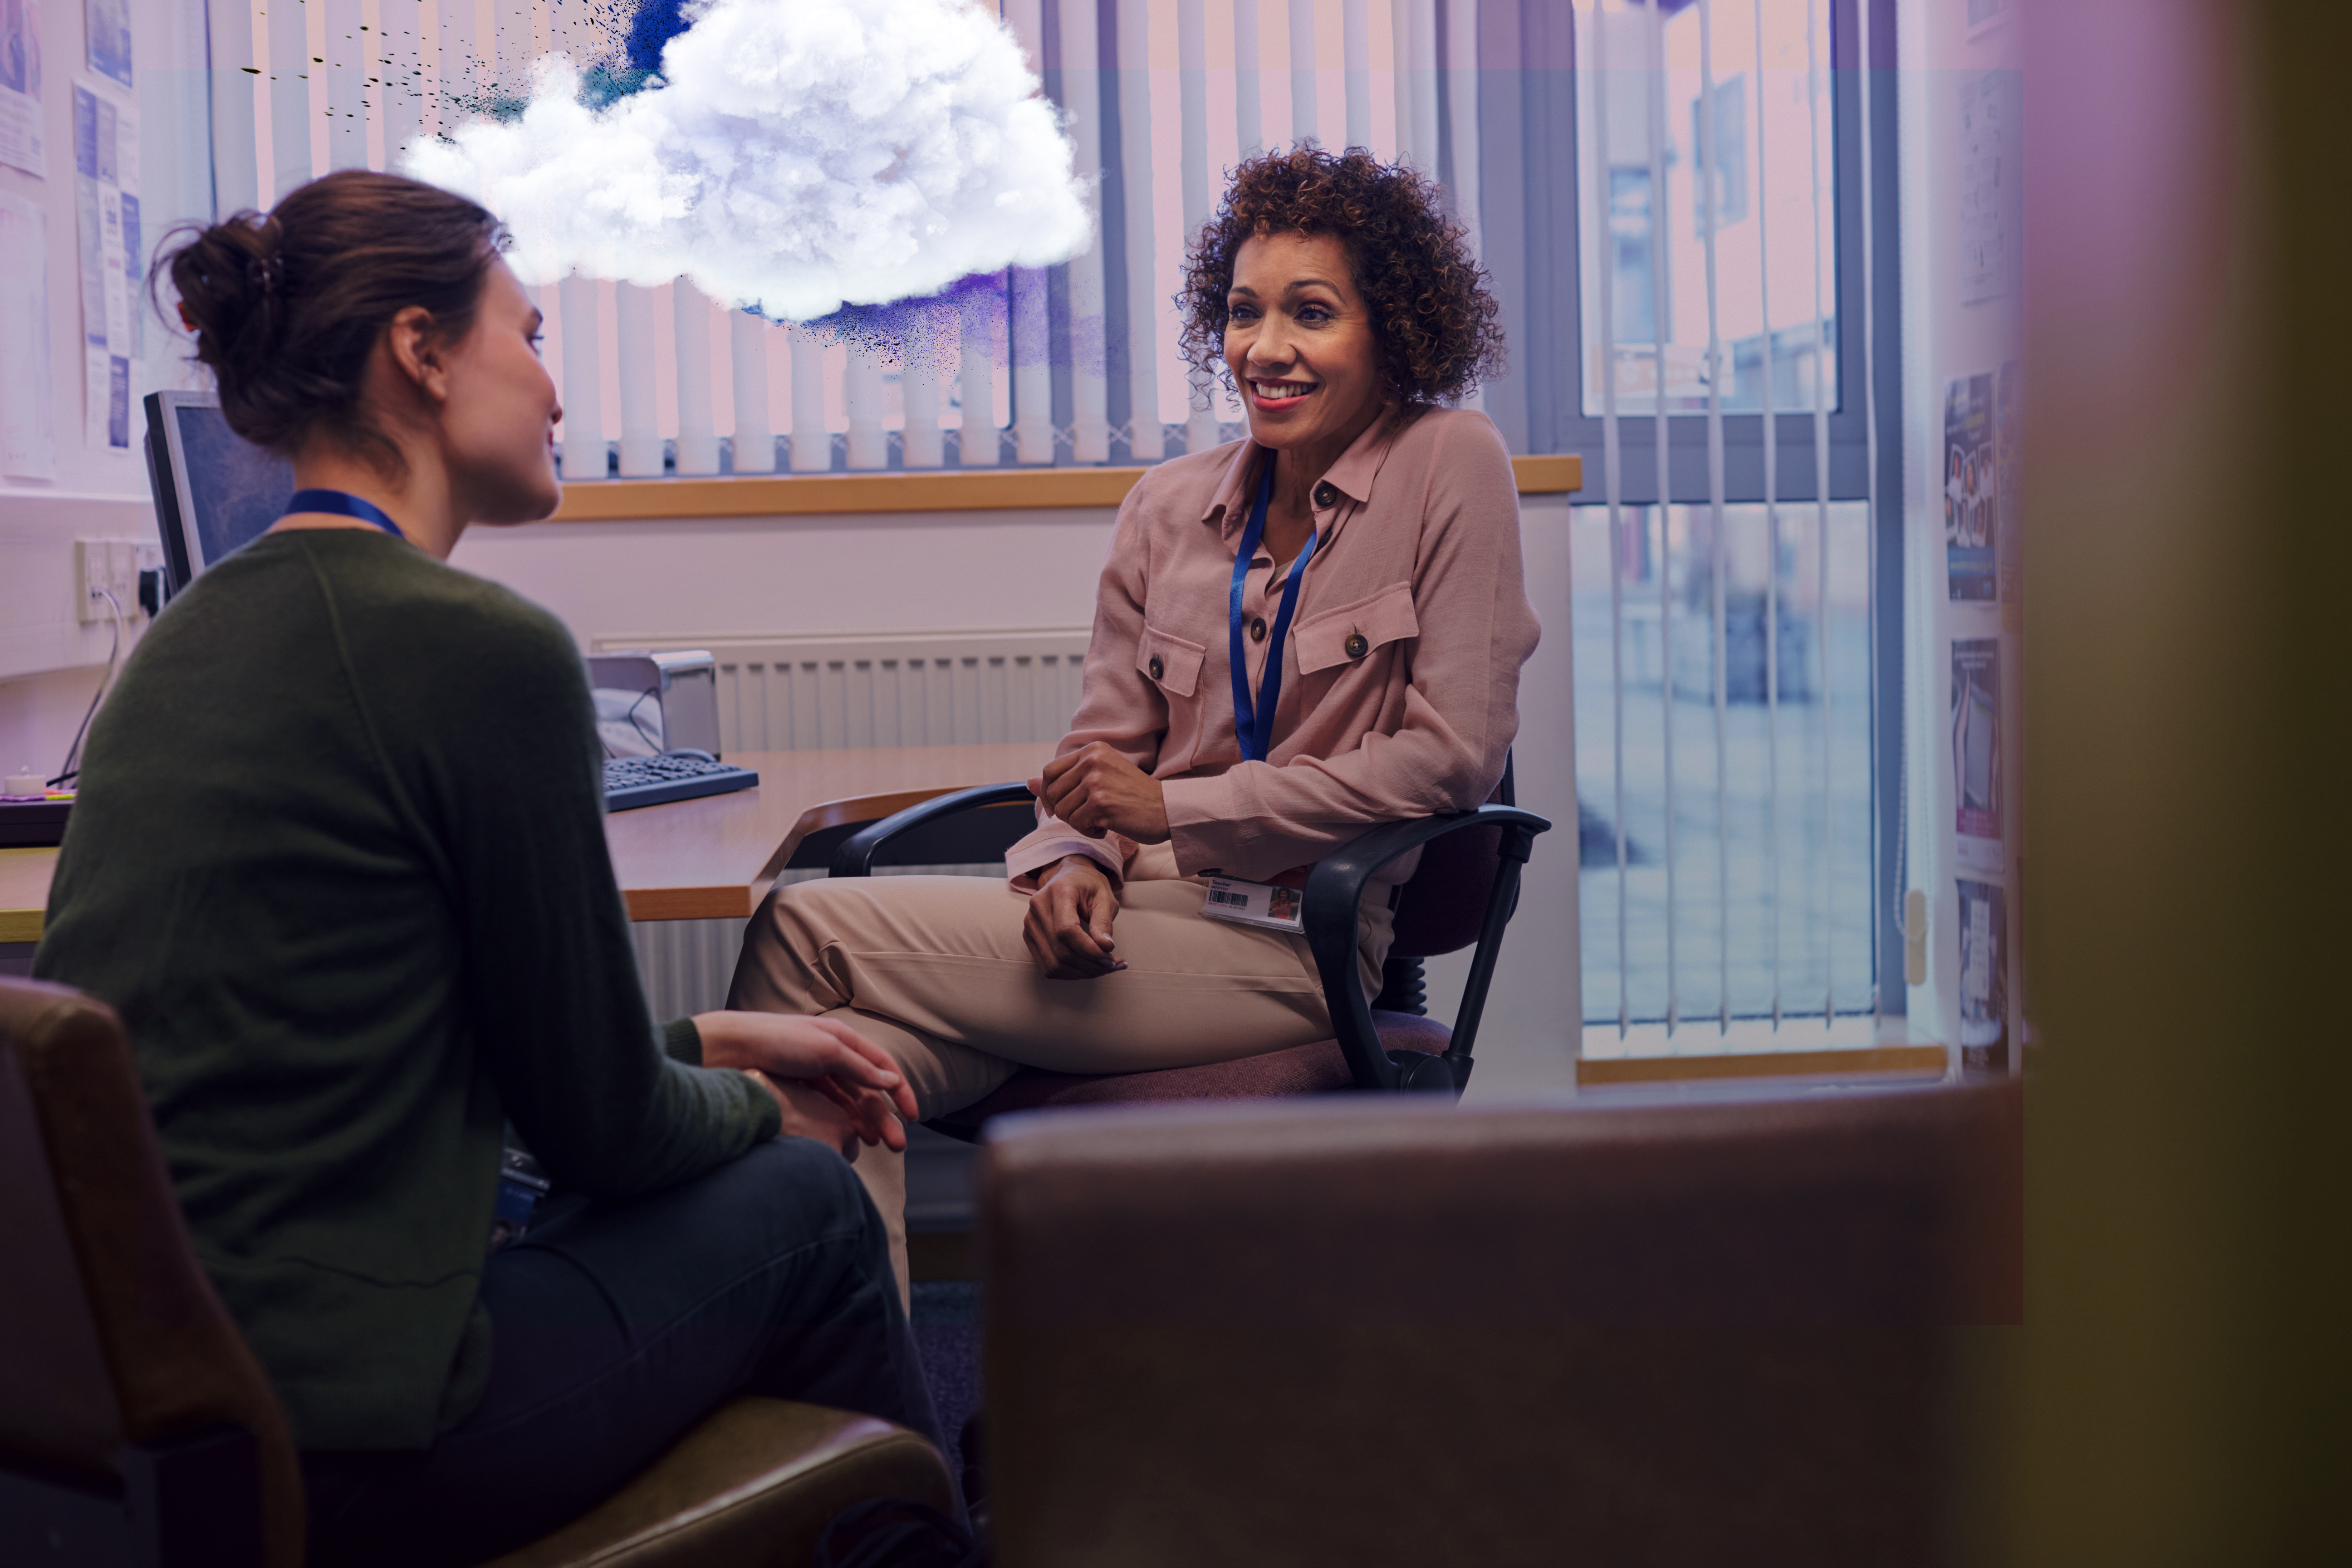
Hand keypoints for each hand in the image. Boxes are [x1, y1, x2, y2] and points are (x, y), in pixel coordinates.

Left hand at [693, 1011, 919, 1150]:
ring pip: (849, 1101)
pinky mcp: (798, 1088)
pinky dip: (842, 1121)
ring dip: (866, 1123)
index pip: (882, 1066)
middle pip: (867, 1089)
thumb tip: (891, 1082)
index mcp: (842, 1038)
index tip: (913, 1116)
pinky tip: (850, 1137)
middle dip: (885, 1116)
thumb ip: (860, 1068)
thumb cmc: (776, 1042)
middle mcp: (831, 1054)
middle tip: (897, 1145)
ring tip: (877, 1146)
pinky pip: (828, 1107)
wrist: (729, 1050)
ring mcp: (814, 1072)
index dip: (900, 1091)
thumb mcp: (826, 1051)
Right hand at [1023, 855, 1126, 978]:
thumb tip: (1105, 947)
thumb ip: (1103, 922)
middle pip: (1060, 951)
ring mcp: (1029, 923)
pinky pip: (1048, 966)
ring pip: (1053, 964)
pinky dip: (1070, 973)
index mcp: (1058, 891)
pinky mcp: (1029, 937)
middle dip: (1090, 965)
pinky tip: (1087, 968)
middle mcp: (1038, 907)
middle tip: (1112, 965)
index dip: (1089, 950)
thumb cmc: (1088, 885)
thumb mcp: (1104, 896)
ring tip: (1103, 968)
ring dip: (1082, 973)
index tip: (1110, 957)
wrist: (1068, 876)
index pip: (1067, 931)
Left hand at [1030, 741, 1169, 842]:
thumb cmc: (1136, 796)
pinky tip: (1105, 829)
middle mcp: (1093, 760)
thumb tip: (1028, 784)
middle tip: (1084, 818)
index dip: (1049, 794)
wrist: (1166, 809)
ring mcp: (1096, 781)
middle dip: (1064, 811)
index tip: (1059, 807)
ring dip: (1078, 823)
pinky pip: (1077, 823)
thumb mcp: (1100, 778)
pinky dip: (1088, 832)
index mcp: (1093, 750)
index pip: (1050, 771)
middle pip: (1053, 792)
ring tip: (1098, 822)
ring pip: (1063, 810)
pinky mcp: (1101, 803)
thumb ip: (1066, 779)